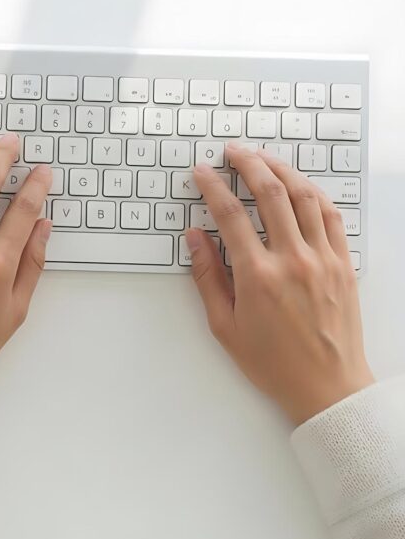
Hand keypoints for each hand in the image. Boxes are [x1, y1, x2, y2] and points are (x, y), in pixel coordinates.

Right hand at [188, 143, 373, 424]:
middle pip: (270, 193)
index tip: (202, 171)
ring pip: (304, 197)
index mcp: (258, 277)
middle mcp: (292, 261)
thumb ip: (207, 276)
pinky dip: (313, 193)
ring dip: (282, 170)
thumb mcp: (224, 325)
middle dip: (248, 164)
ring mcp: (322, 260)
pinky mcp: (343, 264)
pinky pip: (330, 216)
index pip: (230, 215)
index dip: (212, 186)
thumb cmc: (272, 362)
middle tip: (233, 151)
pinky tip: (299, 185)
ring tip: (264, 158)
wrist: (327, 387)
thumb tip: (195, 237)